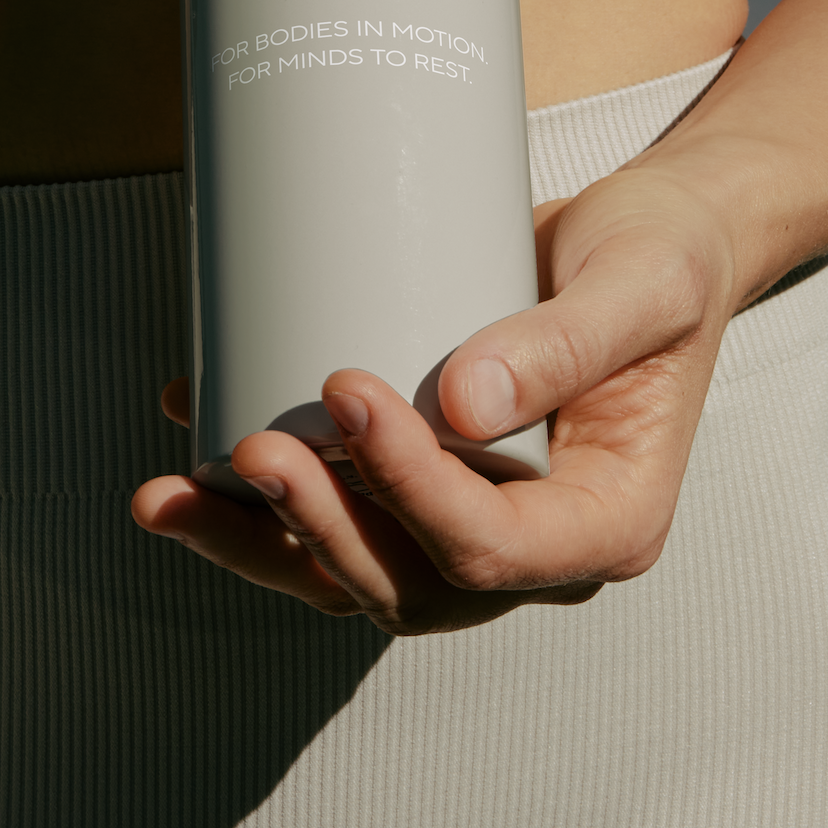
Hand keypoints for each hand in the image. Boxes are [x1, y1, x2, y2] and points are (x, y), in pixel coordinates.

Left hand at [132, 162, 748, 635]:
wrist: (648, 242)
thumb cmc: (658, 260)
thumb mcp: (638, 283)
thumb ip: (567, 340)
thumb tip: (464, 407)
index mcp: (605, 523)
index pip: (492, 551)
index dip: (408, 491)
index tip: (350, 391)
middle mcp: (535, 548)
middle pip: (407, 586)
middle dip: (315, 529)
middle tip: (251, 447)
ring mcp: (469, 524)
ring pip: (350, 573)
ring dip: (255, 543)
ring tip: (168, 492)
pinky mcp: (418, 486)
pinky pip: (330, 519)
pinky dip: (250, 498)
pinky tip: (190, 429)